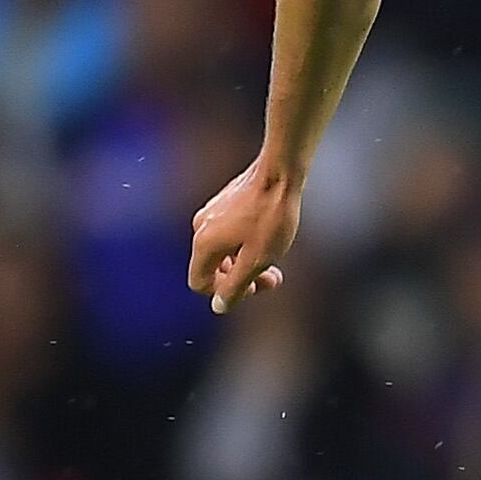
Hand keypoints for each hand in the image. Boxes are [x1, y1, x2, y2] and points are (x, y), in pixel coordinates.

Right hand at [186, 157, 301, 315]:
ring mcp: (211, 213)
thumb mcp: (257, 259)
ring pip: (223, 251)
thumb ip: (235, 286)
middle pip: (213, 268)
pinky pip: (228, 234)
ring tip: (275, 262)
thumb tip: (219, 306)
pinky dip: (246, 244)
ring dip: (246, 262)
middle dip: (241, 278)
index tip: (253, 287)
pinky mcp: (224, 203)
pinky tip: (269, 239)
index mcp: (204, 243)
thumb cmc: (271, 216)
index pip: (200, 283)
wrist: (280, 172)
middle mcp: (201, 227)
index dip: (225, 293)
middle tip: (273, 278)